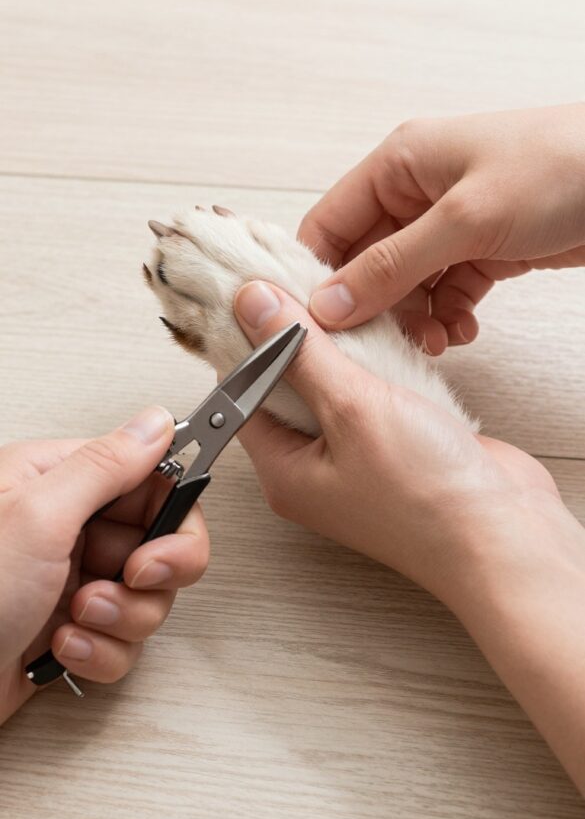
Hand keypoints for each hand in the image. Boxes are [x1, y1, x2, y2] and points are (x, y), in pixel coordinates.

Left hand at [0, 407, 208, 723]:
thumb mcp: (37, 519)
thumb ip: (104, 465)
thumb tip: (154, 423)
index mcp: (55, 481)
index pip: (148, 478)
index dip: (172, 512)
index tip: (163, 542)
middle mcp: (66, 526)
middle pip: (159, 539)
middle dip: (151, 574)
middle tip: (131, 579)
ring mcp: (69, 579)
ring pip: (147, 594)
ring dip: (120, 617)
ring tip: (75, 618)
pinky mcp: (71, 628)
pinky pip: (123, 639)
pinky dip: (100, 651)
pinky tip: (61, 647)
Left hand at [233, 282, 562, 604]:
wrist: (504, 535)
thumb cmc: (426, 495)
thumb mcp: (352, 409)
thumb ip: (300, 353)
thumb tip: (253, 304)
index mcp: (284, 471)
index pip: (239, 396)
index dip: (243, 341)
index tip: (252, 290)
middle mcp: (313, 469)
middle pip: (284, 387)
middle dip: (292, 337)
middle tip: (296, 283)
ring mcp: (357, 459)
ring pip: (332, 387)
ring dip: (339, 348)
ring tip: (342, 302)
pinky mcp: (395, 447)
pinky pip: (371, 395)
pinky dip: (375, 364)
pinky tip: (383, 334)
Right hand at [299, 103, 584, 353]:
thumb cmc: (561, 166)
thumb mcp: (465, 219)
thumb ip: (393, 265)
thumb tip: (330, 302)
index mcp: (400, 164)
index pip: (330, 223)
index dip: (316, 274)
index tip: (316, 323)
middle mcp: (419, 192)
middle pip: (366, 261)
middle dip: (372, 306)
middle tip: (379, 345)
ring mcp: (452, 222)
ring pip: (406, 283)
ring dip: (413, 318)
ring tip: (431, 341)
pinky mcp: (484, 248)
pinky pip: (446, 290)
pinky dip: (448, 315)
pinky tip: (460, 330)